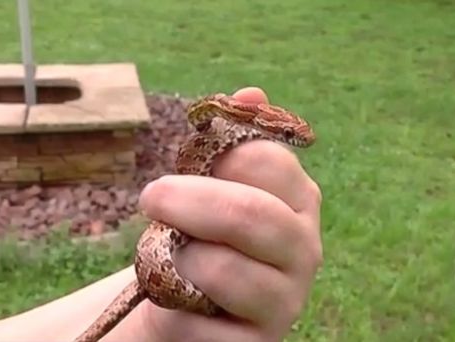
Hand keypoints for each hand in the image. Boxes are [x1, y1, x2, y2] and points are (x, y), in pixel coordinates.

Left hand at [131, 87, 322, 340]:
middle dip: (187, 202)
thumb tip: (250, 94)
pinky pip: (196, 323)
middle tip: (149, 196)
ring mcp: (285, 301)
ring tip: (172, 259)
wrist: (186, 301)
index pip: (269, 163)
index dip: (219, 157)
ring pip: (219, 269)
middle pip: (249, 215)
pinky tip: (177, 302)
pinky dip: (170, 307)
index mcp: (298, 200)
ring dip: (176, 259)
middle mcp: (304, 249)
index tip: (186, 160)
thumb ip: (229, 142)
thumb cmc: (198, 233)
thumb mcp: (209, 184)